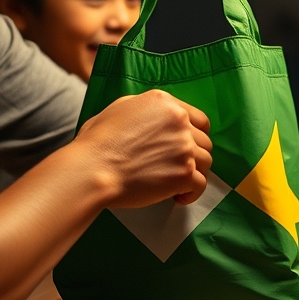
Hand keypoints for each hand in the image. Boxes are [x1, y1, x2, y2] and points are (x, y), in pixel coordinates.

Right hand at [73, 90, 212, 207]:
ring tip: (175, 183)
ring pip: (206, 162)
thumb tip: (154, 118)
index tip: (186, 147)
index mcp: (164, 103)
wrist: (91, 169)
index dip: (194, 135)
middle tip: (176, 167)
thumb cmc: (96, 143)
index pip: (199, 119)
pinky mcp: (184, 172)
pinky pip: (201, 184)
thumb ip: (145, 109)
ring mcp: (184, 147)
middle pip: (204, 141)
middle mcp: (179, 121)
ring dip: (193, 173)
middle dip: (193, 156)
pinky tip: (178, 196)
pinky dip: (191, 193)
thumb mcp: (119, 108)